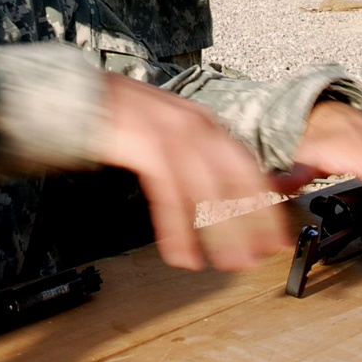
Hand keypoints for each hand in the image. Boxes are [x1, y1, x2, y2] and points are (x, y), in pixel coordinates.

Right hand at [98, 73, 287, 271]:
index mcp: (205, 123)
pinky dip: (178, 231)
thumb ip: (198, 155)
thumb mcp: (172, 130)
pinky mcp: (146, 147)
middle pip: (235, 181)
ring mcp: (172, 134)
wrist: (85, 96)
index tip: (276, 237)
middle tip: (257, 258)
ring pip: (206, 192)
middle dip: (250, 224)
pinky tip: (182, 255)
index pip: (248, 168)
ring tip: (228, 264)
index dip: (265, 206)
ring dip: (219, 234)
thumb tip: (223, 193)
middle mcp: (196, 126)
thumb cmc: (126, 118)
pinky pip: (169, 197)